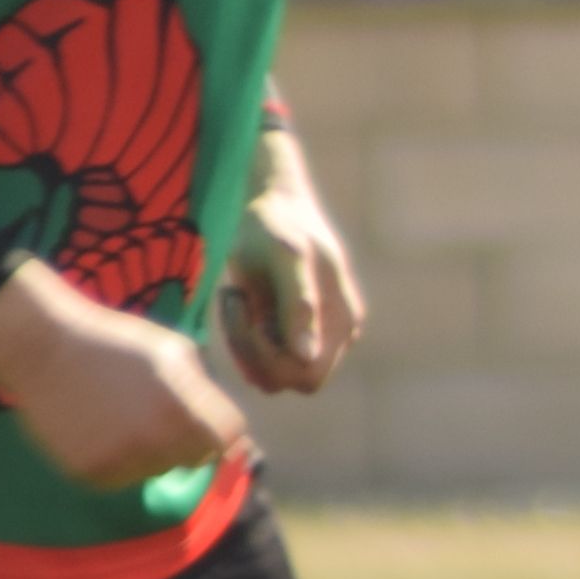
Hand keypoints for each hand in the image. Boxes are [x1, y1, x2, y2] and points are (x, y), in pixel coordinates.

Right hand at [0, 259, 246, 492]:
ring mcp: (126, 462)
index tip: (198, 414)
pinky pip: (120, 478)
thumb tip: (232, 430)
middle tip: (149, 411)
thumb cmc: (116, 342)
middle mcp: (161, 443)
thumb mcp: (175, 352)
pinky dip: (115, 461)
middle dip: (183, 438)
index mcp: (188, 411)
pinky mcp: (94, 476)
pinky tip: (96, 428)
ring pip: (157, 470)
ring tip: (118, 415)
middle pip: (194, 458)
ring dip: (149, 452)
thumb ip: (207, 392)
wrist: (45, 347)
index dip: (216, 425)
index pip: (228, 439)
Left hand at [215, 134, 367, 395]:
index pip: (306, 376)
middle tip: (235, 301)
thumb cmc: (276, 222)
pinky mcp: (297, 334)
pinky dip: (245, 338)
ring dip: (245, 344)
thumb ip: (299, 306)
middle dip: (253, 350)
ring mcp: (321, 337)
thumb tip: (307, 358)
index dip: (269, 356)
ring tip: (238, 297)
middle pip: (289, 381)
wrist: (272, 197)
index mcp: (343, 322)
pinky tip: (242, 300)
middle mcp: (339, 337)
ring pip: (273, 377)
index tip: (246, 305)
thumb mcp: (285, 256)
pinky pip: (267, 362)